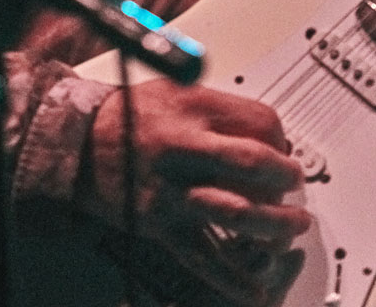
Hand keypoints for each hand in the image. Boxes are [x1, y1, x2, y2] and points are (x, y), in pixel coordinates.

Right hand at [80, 79, 310, 305]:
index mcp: (191, 109)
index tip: (285, 147)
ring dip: (273, 222)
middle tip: (296, 181)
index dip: (280, 137)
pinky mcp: (160, 224)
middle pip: (251, 163)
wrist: (78, 142)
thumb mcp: (176, 89)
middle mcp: (183, 148)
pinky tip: (255, 285)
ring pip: (235, 211)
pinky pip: (201, 256)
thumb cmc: (130, 114)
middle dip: (284, 176)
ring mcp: (171, 190)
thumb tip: (266, 131)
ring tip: (294, 224)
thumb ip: (219, 108)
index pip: (257, 122)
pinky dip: (231, 276)